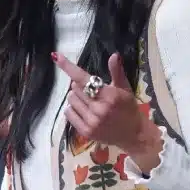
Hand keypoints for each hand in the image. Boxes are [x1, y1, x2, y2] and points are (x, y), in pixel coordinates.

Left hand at [53, 52, 162, 172]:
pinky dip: (73, 109)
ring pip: (71, 100)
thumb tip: (114, 55)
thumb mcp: (125, 88)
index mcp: (110, 96)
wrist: (133, 134)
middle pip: (75, 88)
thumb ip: (117, 72)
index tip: (56, 57)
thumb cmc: (128, 108)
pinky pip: (68, 113)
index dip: (68, 67)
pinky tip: (85, 111)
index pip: (84, 78)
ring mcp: (92, 122)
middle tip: (92, 91)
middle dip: (81, 86)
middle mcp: (100, 109)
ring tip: (89, 102)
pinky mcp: (86, 132)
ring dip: (77, 97)